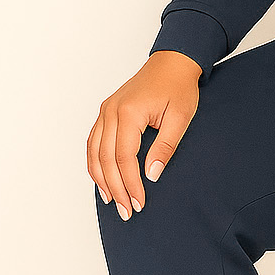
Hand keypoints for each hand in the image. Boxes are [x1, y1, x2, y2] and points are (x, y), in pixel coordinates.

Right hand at [87, 51, 201, 220]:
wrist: (172, 63)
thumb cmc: (179, 87)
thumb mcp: (180, 117)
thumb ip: (165, 146)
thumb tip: (151, 175)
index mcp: (128, 112)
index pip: (123, 157)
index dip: (130, 183)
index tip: (139, 203)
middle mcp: (111, 111)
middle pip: (105, 158)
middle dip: (116, 188)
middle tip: (127, 211)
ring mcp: (105, 110)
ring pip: (93, 152)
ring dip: (101, 179)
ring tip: (112, 201)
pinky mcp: (106, 112)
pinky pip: (93, 142)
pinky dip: (95, 163)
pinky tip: (103, 179)